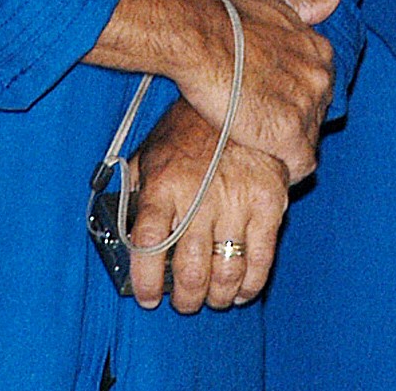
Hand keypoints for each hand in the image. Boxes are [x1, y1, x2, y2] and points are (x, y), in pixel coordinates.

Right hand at [86, 0, 338, 181]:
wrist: (202, 39)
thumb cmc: (229, 19)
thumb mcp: (275, 3)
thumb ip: (307, 5)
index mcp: (320, 52)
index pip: (318, 87)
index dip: (294, 98)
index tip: (270, 101)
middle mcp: (322, 79)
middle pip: (316, 115)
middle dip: (293, 121)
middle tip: (260, 124)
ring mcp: (308, 108)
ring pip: (308, 141)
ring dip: (287, 146)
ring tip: (258, 146)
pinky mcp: (290, 135)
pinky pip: (300, 164)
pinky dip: (287, 168)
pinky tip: (267, 164)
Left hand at [126, 99, 290, 313]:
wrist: (240, 93)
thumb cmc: (189, 127)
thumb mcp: (151, 151)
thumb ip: (138, 190)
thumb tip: (125, 231)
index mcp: (163, 185)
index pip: (147, 246)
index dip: (146, 281)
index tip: (147, 298)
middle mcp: (198, 197)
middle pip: (188, 269)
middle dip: (184, 298)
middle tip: (183, 302)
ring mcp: (237, 201)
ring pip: (225, 272)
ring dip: (216, 297)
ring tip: (211, 298)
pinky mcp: (270, 203)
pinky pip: (261, 259)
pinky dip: (250, 285)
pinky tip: (240, 291)